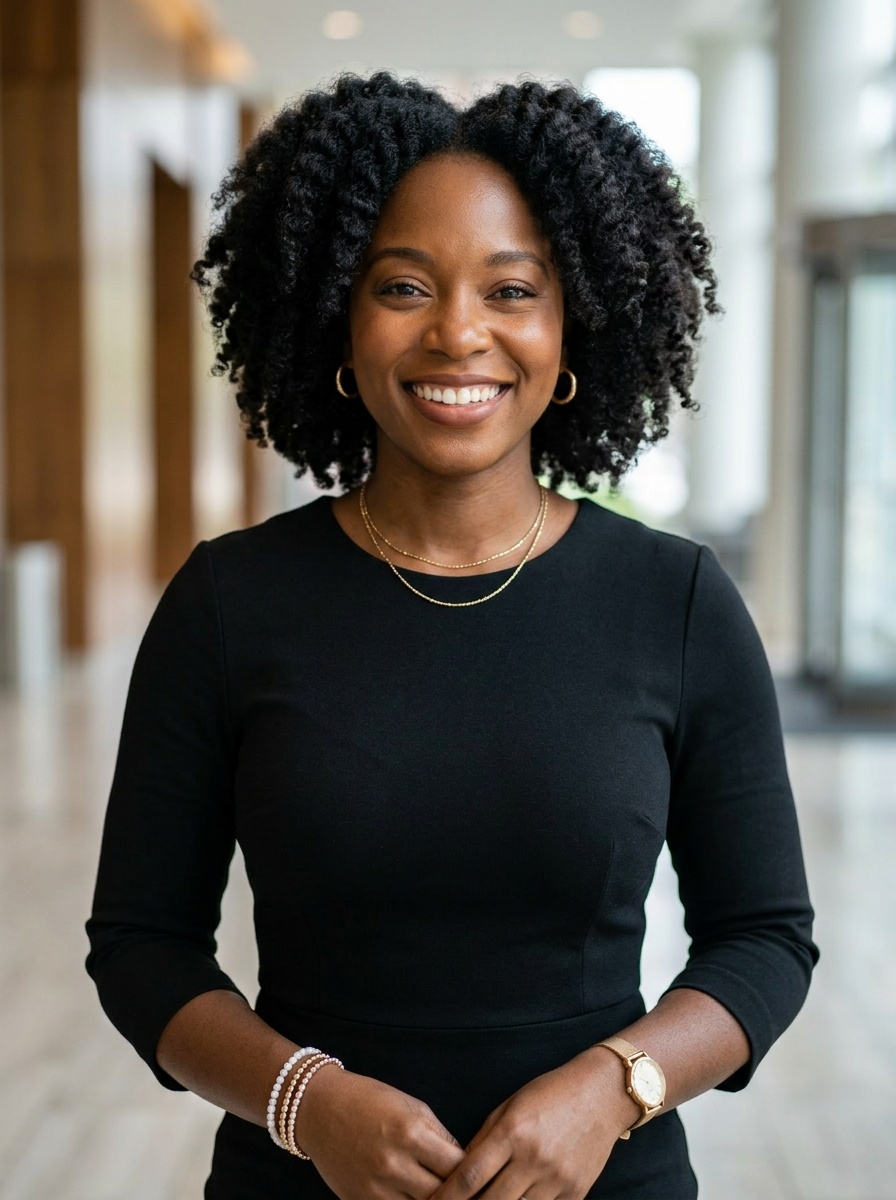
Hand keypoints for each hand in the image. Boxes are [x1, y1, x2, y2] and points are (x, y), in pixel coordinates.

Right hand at [293, 1064, 465, 1199]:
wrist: (318, 1108)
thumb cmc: (369, 1100)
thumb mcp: (412, 1106)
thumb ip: (440, 1136)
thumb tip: (466, 1163)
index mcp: (411, 1133)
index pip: (459, 1167)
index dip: (474, 1172)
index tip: (481, 1172)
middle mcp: (394, 1163)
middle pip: (443, 1195)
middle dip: (458, 1193)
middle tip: (467, 1190)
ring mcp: (375, 1188)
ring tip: (443, 1194)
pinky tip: (415, 1196)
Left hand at [428, 1050, 635, 1199]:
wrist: (602, 1094)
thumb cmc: (551, 1093)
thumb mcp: (511, 1105)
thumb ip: (485, 1139)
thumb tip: (461, 1172)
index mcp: (513, 1132)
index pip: (470, 1176)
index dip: (447, 1196)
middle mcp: (534, 1158)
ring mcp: (557, 1179)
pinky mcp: (576, 1193)